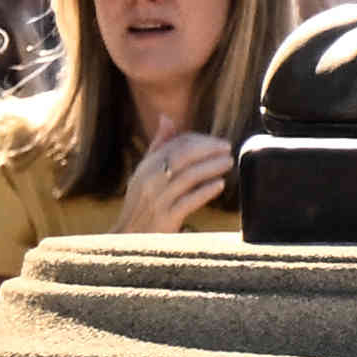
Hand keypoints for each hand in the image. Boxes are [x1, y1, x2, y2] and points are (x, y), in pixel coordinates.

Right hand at [122, 128, 243, 235]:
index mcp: (147, 167)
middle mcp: (151, 180)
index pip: (176, 144)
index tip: (216, 143)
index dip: (199, 140)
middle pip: (183, 156)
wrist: (129, 239)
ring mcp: (158, 200)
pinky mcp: (166, 219)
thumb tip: (166, 117)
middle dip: (208, 149)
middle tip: (227, 148)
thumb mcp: (144, 173)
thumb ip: (158, 146)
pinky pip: (188, 201)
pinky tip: (219, 185)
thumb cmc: (141, 203)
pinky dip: (205, 191)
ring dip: (211, 167)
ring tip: (228, 163)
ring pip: (188, 177)